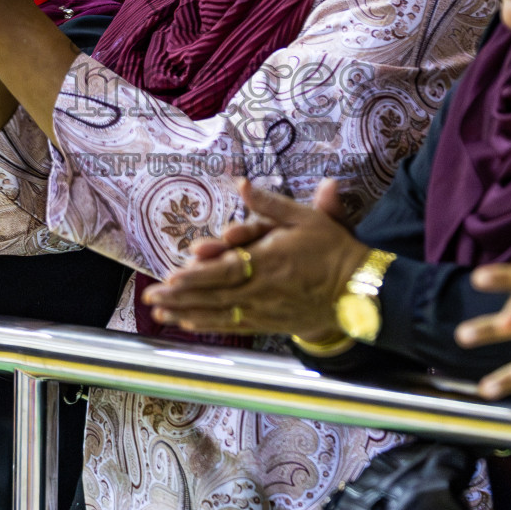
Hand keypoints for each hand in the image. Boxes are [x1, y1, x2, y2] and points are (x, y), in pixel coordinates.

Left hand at [142, 178, 366, 341]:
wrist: (359, 289)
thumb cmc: (332, 248)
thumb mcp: (305, 217)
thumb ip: (270, 203)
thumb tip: (242, 183)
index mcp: (268, 260)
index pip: (224, 271)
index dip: (196, 277)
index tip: (171, 278)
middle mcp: (262, 288)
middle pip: (214, 295)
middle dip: (180, 297)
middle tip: (151, 298)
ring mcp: (265, 309)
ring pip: (220, 314)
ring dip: (187, 313)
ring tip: (160, 313)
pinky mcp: (271, 323)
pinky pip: (235, 326)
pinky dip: (210, 326)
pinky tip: (190, 324)